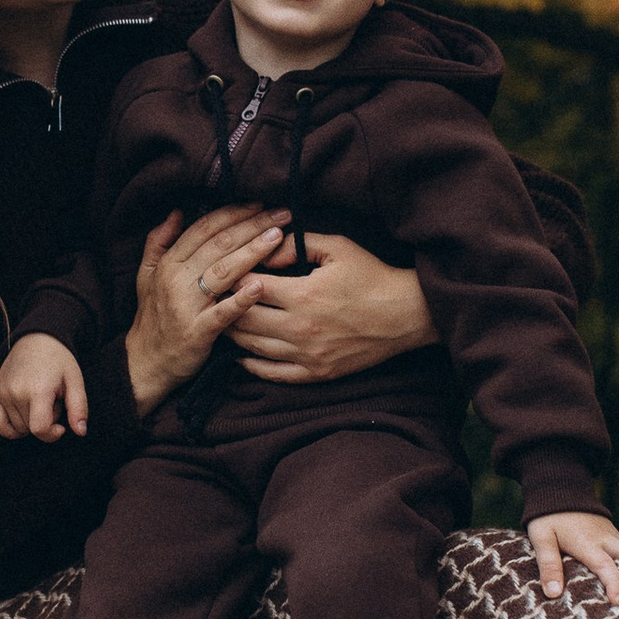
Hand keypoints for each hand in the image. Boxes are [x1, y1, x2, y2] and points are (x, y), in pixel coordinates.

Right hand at [0, 335, 90, 441]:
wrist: (36, 339)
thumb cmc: (59, 360)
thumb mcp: (75, 381)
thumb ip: (79, 408)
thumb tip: (80, 432)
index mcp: (38, 390)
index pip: (39, 429)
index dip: (52, 434)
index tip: (61, 426)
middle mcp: (16, 392)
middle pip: (30, 429)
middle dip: (45, 422)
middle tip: (51, 401)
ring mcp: (3, 393)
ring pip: (17, 428)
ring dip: (30, 422)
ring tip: (39, 400)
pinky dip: (10, 429)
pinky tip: (23, 420)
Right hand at [123, 206, 287, 412]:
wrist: (145, 363)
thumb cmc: (153, 318)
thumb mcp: (146, 275)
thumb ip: (158, 242)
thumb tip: (176, 212)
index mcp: (168, 263)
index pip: (204, 228)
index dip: (233, 213)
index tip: (259, 203)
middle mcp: (176, 280)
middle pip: (219, 244)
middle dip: (253, 225)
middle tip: (283, 213)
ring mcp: (186, 306)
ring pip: (223, 271)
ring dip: (253, 251)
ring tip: (278, 237)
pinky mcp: (197, 332)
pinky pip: (223, 313)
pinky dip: (242, 299)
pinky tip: (262, 286)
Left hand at [231, 231, 434, 382]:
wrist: (406, 315)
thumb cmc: (372, 277)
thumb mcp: (338, 248)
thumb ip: (298, 244)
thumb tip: (266, 249)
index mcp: (303, 294)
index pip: (250, 286)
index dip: (232, 277)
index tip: (222, 272)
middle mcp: (300, 328)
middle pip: (244, 319)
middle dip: (224, 307)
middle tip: (213, 299)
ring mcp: (307, 354)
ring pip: (253, 347)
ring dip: (233, 335)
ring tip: (222, 322)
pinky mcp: (317, 372)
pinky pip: (274, 374)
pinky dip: (253, 366)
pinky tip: (243, 357)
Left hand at [527, 512, 618, 605]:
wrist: (559, 490)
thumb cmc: (548, 518)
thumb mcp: (541, 539)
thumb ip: (548, 565)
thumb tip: (553, 593)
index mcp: (588, 544)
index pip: (604, 565)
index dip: (612, 582)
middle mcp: (607, 541)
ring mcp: (614, 538)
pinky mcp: (615, 539)